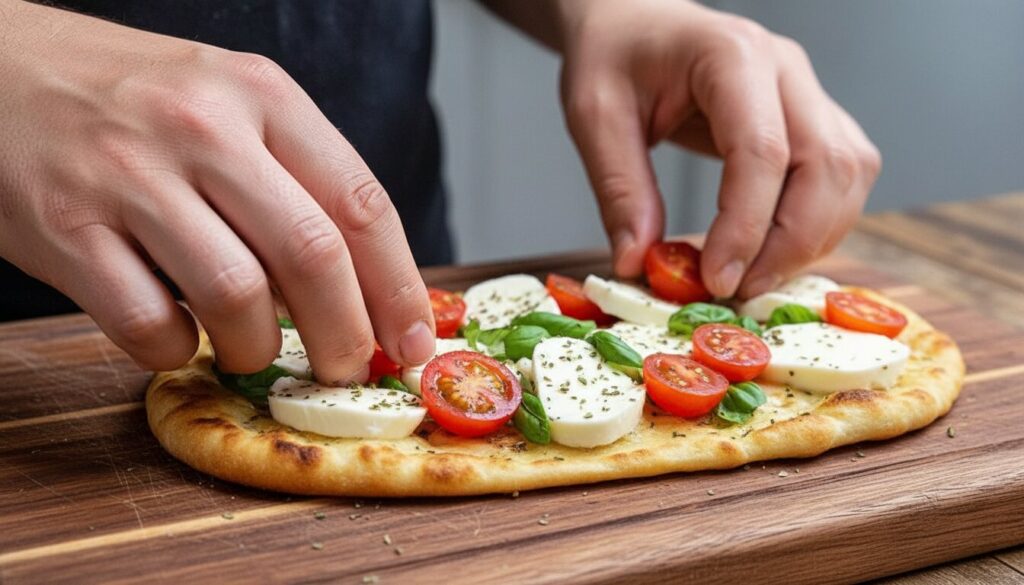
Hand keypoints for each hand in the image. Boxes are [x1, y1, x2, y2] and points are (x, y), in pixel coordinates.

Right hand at [0, 1, 434, 380]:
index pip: (361, 203)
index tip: (414, 341)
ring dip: (256, 348)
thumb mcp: (229, 104)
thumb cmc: (131, 98)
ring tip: (249, 349)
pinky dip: (175, 351)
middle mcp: (203, 128)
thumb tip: (363, 289)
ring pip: (236, 296)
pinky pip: (147, 324)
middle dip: (345, 334)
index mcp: (262, 95)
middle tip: (345, 368)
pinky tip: (176, 334)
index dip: (399, 287)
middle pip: (312, 255)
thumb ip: (296, 182)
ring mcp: (131, 177)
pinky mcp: (66, 228)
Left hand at [558, 0, 880, 297]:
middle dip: (790, 243)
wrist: (635, 22)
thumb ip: (619, 188)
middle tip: (739, 291)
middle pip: (826, 165)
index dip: (745, 226)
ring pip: (848, 175)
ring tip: (753, 279)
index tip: (715, 279)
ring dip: (812, 239)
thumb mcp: (594, 115)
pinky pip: (842, 177)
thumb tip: (639, 262)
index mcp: (731, 56)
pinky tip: (773, 251)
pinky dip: (818, 223)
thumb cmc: (614, 56)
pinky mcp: (814, 117)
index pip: (762, 150)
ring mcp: (807, 91)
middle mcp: (785, 69)